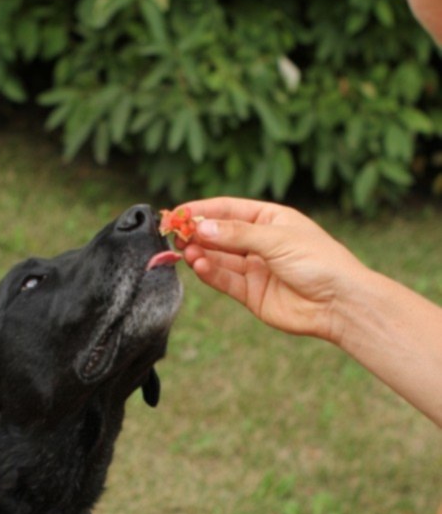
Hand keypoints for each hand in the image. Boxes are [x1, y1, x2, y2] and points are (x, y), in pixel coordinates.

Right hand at [178, 197, 369, 343]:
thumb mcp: (276, 239)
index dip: (203, 210)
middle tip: (174, 233)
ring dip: (201, 254)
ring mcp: (255, 269)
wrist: (338, 303)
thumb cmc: (318, 262)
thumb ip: (236, 234)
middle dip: (197, 233)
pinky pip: (225, 281)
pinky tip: (198, 265)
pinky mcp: (251, 294)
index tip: (177, 212)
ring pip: (219, 258)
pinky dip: (210, 273)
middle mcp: (260, 243)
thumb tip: (201, 227)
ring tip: (184, 250)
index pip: (229, 210)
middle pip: (221, 235)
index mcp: (271, 220)